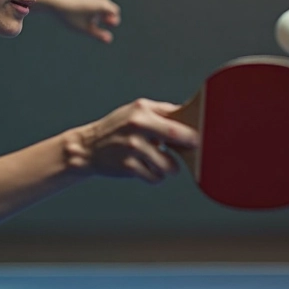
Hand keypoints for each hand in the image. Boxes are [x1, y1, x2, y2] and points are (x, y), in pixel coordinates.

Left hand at [36, 0, 120, 42]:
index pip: (114, 11)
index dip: (114, 18)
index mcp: (102, 5)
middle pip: (106, 2)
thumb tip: (109, 39)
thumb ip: (97, 33)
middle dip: (107, 10)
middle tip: (107, 19)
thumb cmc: (70, 15)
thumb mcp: (84, 27)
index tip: (112, 23)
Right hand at [67, 99, 199, 183]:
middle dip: (189, 148)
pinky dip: (154, 176)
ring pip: (170, 165)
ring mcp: (133, 147)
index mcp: (142, 110)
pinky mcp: (129, 166)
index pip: (179, 119)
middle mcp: (137, 126)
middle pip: (180, 137)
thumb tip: (194, 118)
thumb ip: (163, 113)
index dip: (193, 131)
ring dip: (167, 167)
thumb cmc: (117, 128)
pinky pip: (156, 178)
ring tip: (157, 160)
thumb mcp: (137, 111)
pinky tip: (145, 167)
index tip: (200, 139)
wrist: (88, 147)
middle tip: (192, 152)